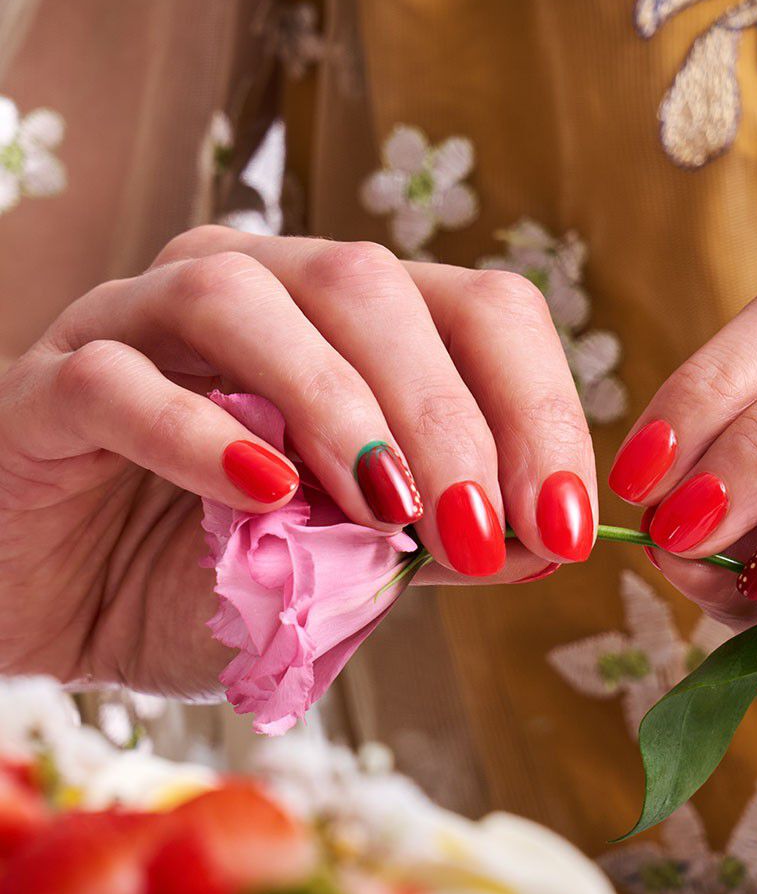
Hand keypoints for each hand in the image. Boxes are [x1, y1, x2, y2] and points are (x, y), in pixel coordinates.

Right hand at [0, 226, 593, 696]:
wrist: (62, 606)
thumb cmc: (214, 576)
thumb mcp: (353, 567)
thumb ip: (440, 540)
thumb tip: (544, 534)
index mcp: (348, 322)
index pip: (478, 310)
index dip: (537, 408)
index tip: (566, 524)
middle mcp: (256, 291)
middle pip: (373, 288)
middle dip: (449, 419)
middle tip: (482, 533)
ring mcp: (143, 323)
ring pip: (249, 301)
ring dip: (339, 406)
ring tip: (386, 513)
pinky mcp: (54, 384)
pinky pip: (122, 380)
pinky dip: (199, 434)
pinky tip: (263, 494)